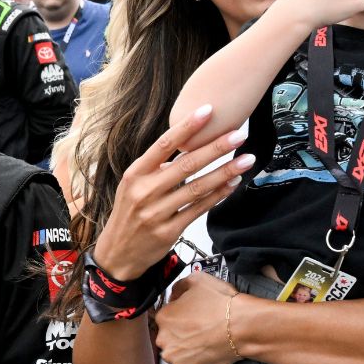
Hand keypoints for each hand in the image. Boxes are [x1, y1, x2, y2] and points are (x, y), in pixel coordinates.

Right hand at [92, 104, 254, 280]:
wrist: (117, 253)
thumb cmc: (128, 214)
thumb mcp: (132, 186)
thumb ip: (156, 168)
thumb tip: (186, 149)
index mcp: (135, 174)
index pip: (163, 144)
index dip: (187, 127)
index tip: (208, 111)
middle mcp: (144, 191)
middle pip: (186, 164)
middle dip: (216, 148)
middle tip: (239, 135)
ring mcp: (156, 212)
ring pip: (197, 188)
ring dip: (225, 172)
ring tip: (246, 160)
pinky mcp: (169, 231)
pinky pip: (199, 209)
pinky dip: (218, 196)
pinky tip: (233, 185)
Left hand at [153, 272, 242, 363]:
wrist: (242, 327)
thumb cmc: (223, 305)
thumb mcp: (197, 280)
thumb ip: (179, 286)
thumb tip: (174, 294)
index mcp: (164, 316)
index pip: (167, 317)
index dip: (181, 316)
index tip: (193, 318)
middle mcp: (164, 338)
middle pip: (169, 336)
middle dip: (181, 334)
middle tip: (200, 330)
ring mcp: (173, 356)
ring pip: (176, 353)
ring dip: (186, 349)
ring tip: (204, 341)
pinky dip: (194, 362)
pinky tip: (206, 352)